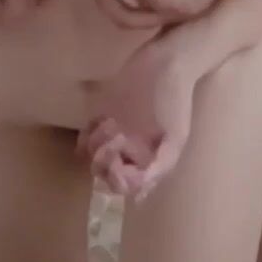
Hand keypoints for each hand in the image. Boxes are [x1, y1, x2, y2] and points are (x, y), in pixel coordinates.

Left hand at [81, 42, 195, 200]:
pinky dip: (86, 132)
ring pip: (92, 155)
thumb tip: (138, 199)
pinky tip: (101, 120)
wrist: (166, 62)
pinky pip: (85, 132)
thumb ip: (161, 166)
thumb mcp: (176, 137)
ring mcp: (114, 132)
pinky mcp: (102, 112)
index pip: (124, 187)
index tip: (120, 166)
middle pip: (104, 174)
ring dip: (96, 145)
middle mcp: (128, 151)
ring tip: (112, 125)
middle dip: (104, 164)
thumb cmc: (174, 101)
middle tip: (116, 141)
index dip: (118, 181)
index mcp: (147, 160)